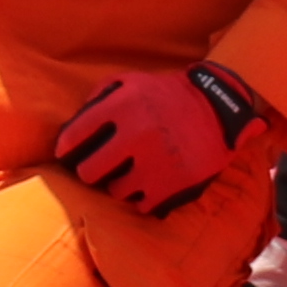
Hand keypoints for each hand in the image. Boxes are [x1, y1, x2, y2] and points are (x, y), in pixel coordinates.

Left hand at [49, 62, 255, 212]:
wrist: (220, 108)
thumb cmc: (168, 95)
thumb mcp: (133, 81)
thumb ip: (99, 97)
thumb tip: (71, 129)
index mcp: (122, 105)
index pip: (75, 136)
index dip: (66, 148)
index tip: (67, 154)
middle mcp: (136, 133)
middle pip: (89, 172)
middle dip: (92, 170)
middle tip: (101, 168)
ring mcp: (156, 162)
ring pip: (116, 191)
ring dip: (122, 184)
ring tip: (134, 173)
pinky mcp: (173, 184)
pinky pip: (143, 204)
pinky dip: (145, 196)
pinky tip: (151, 183)